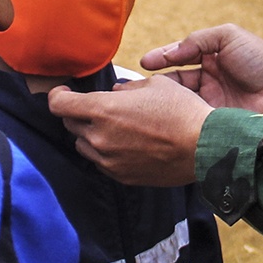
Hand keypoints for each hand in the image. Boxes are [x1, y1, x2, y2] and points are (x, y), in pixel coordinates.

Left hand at [49, 74, 210, 186]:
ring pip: (84, 145)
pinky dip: (106, 152)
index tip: (63, 92)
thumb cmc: (182, 111)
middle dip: (79, 113)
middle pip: (70, 124)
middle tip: (97, 107)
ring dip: (92, 134)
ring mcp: (109, 160)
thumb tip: (114, 92)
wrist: (204, 147)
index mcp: (103, 110)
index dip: (57, 95)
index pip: (59, 104)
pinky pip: (101, 162)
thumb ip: (125, 88)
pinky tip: (127, 144)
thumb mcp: (155, 85)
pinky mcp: (121, 176)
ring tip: (115, 127)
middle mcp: (99, 137)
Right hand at [140, 24, 262, 115]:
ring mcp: (209, 105)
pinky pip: (191, 122)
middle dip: (153, 86)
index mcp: (208, 60)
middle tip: (134, 88)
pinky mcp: (214, 125)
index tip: (143, 63)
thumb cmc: (262, 59)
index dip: (159, 61)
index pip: (176, 61)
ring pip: (178, 104)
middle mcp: (206, 83)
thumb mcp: (228, 37)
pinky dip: (178, 120)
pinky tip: (164, 119)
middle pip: (172, 84)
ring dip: (162, 103)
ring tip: (144, 103)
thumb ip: (197, 40)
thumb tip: (170, 53)